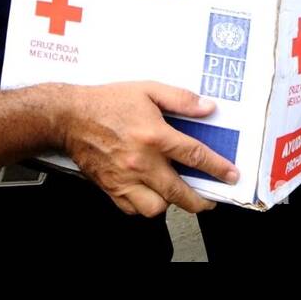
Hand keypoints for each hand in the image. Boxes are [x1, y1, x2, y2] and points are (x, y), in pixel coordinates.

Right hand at [59, 81, 237, 216]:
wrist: (70, 117)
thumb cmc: (108, 102)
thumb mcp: (148, 90)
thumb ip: (181, 99)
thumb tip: (207, 108)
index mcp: (154, 136)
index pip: (195, 156)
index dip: (218, 168)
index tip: (230, 176)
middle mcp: (141, 161)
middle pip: (179, 191)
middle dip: (200, 200)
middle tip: (210, 200)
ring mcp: (124, 178)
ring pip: (155, 208)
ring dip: (170, 204)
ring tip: (176, 195)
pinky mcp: (110, 188)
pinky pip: (132, 210)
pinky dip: (144, 207)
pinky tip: (151, 195)